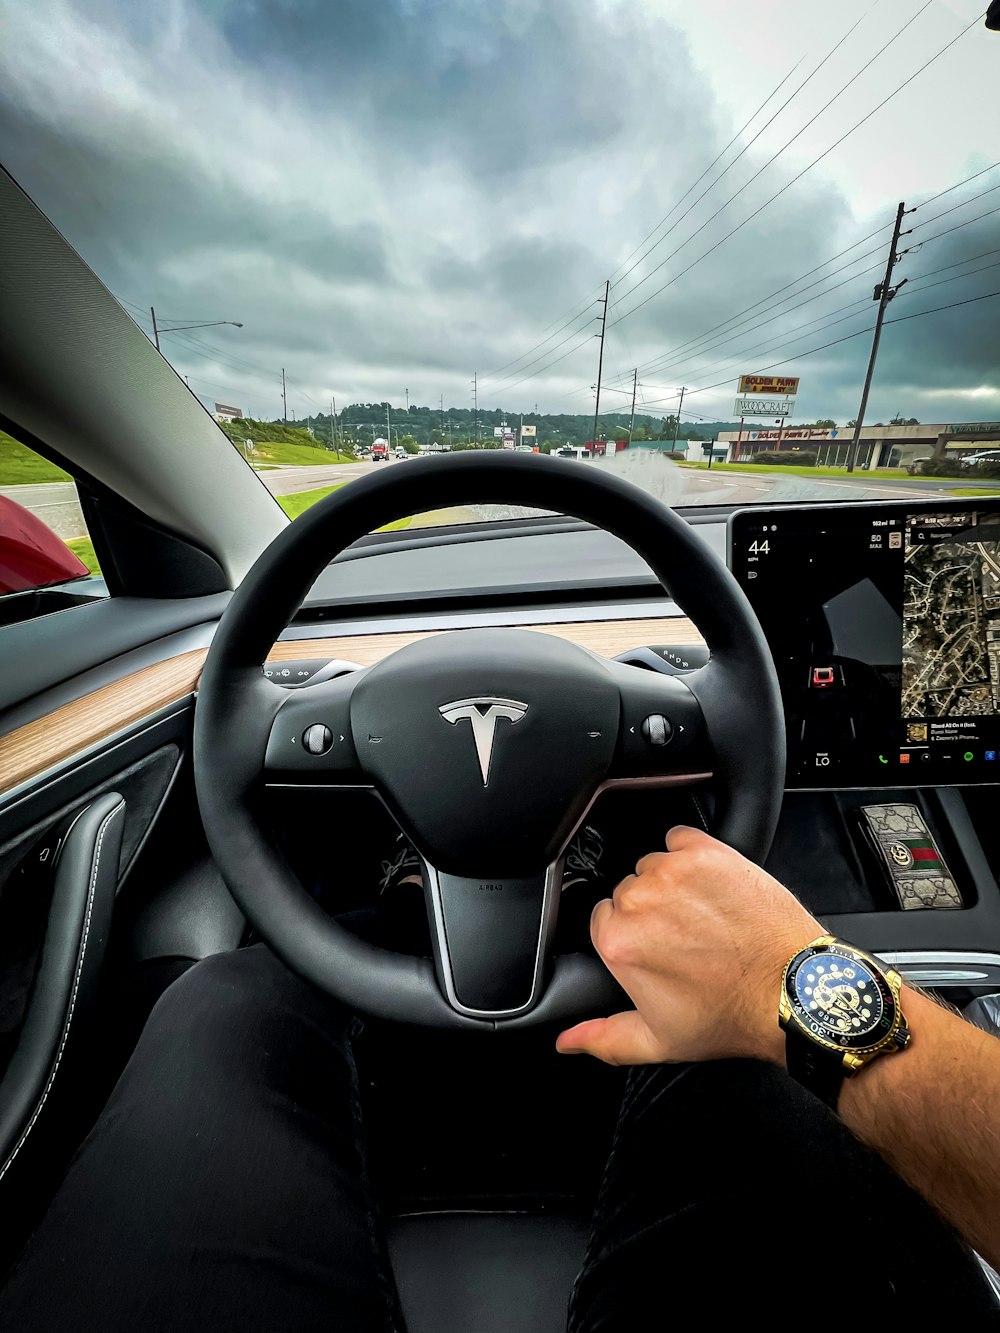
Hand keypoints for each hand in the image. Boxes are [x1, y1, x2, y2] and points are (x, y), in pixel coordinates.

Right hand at [556, 825, 819, 1066]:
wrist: (793, 990)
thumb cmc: (731, 1014)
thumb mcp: (660, 1042)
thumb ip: (602, 1039)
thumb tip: (568, 1041)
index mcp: (619, 942)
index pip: (602, 919)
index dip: (630, 936)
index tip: (655, 948)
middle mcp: (640, 901)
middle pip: (628, 892)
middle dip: (651, 911)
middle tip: (685, 938)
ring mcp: (674, 872)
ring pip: (653, 866)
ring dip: (671, 884)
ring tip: (704, 914)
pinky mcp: (707, 852)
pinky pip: (679, 837)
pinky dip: (689, 854)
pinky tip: (709, 884)